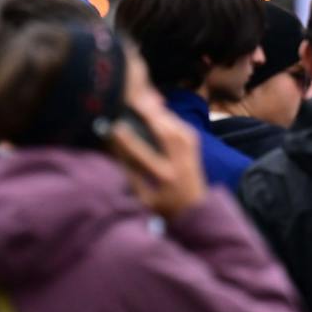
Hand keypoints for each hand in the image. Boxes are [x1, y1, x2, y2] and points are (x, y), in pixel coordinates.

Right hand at [109, 97, 206, 220]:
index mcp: (166, 178)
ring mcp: (191, 154)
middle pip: (165, 133)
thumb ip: (132, 178)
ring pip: (175, 127)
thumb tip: (116, 154)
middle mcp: (181, 163)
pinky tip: (158, 109)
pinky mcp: (195, 149)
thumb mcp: (144, 200)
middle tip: (132, 100)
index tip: (115, 127)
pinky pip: (183, 128)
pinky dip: (170, 117)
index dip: (128, 139)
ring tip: (143, 99)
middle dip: (148, 115)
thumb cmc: (165, 209)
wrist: (197, 213)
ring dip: (159, 112)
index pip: (143, 154)